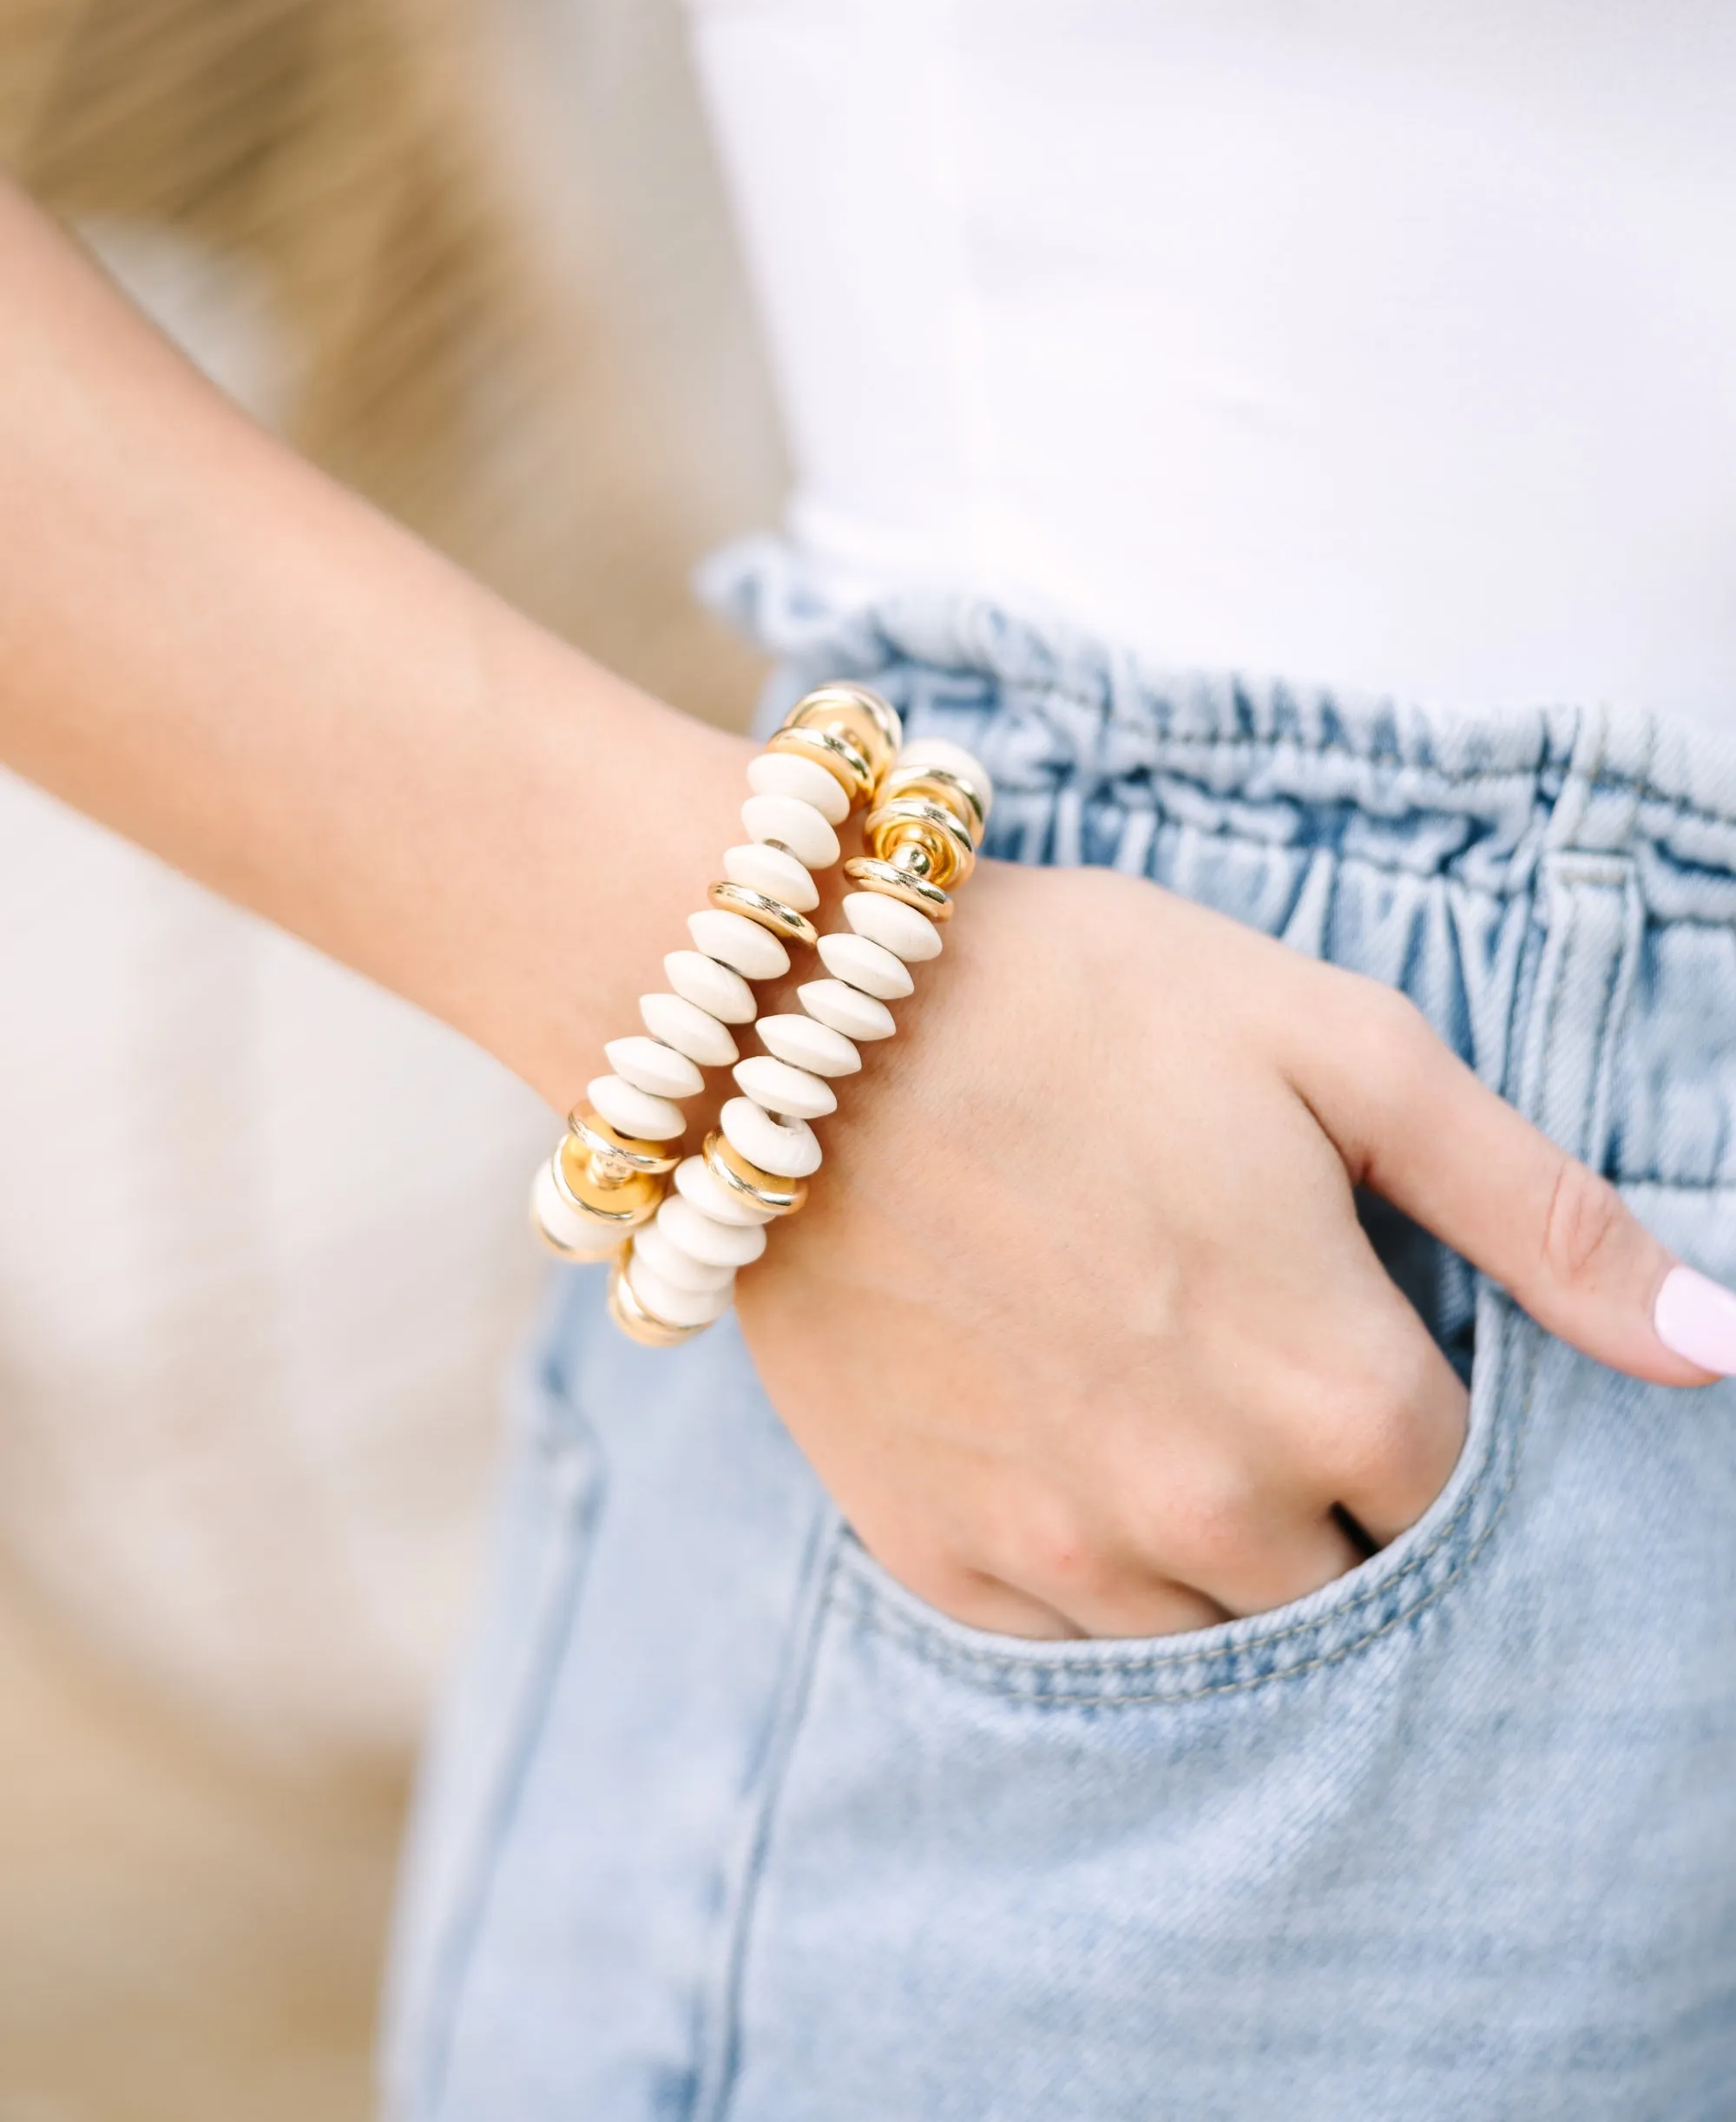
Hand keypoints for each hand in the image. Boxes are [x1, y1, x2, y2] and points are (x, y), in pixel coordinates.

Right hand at [733, 859, 1709, 1640]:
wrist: (798, 1014)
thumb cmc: (1080, 998)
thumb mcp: (1339, 1048)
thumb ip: (1535, 1206)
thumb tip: (1716, 1344)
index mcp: (1333, 1386)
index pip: (1456, 1501)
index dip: (1419, 1412)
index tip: (1358, 1332)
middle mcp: (1210, 1506)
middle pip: (1346, 1588)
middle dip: (1330, 1492)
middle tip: (1251, 1359)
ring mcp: (1063, 1545)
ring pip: (1214, 1634)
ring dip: (1218, 1543)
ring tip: (1159, 1398)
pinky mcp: (936, 1551)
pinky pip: (1068, 1639)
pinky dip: (1093, 1567)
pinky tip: (1066, 1443)